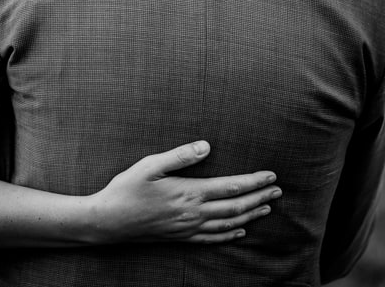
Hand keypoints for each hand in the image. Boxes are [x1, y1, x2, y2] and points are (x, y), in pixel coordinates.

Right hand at [88, 141, 280, 244]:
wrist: (107, 222)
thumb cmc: (126, 189)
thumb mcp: (149, 165)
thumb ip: (180, 155)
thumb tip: (207, 146)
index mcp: (189, 192)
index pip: (231, 187)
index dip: (254, 181)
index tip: (271, 175)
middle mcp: (193, 213)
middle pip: (235, 207)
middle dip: (259, 198)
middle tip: (278, 190)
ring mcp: (187, 228)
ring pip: (228, 224)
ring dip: (250, 215)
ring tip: (267, 208)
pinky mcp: (180, 237)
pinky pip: (211, 238)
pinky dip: (229, 235)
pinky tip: (239, 231)